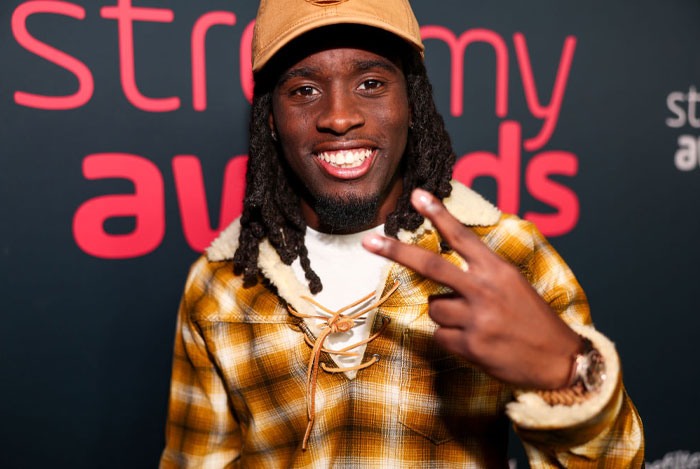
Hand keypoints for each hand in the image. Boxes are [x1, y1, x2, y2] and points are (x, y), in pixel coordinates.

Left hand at [362, 188, 581, 389]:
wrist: (558, 359)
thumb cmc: (532, 318)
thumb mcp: (513, 284)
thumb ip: (481, 271)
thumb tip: (443, 267)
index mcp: (497, 269)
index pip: (462, 236)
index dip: (438, 215)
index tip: (416, 196)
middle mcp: (484, 289)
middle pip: (431, 265)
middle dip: (396, 251)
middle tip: (369, 242)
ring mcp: (476, 318)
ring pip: (434, 307)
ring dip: (445, 313)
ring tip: (474, 321)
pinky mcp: (470, 345)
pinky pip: (440, 335)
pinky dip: (452, 337)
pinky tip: (475, 341)